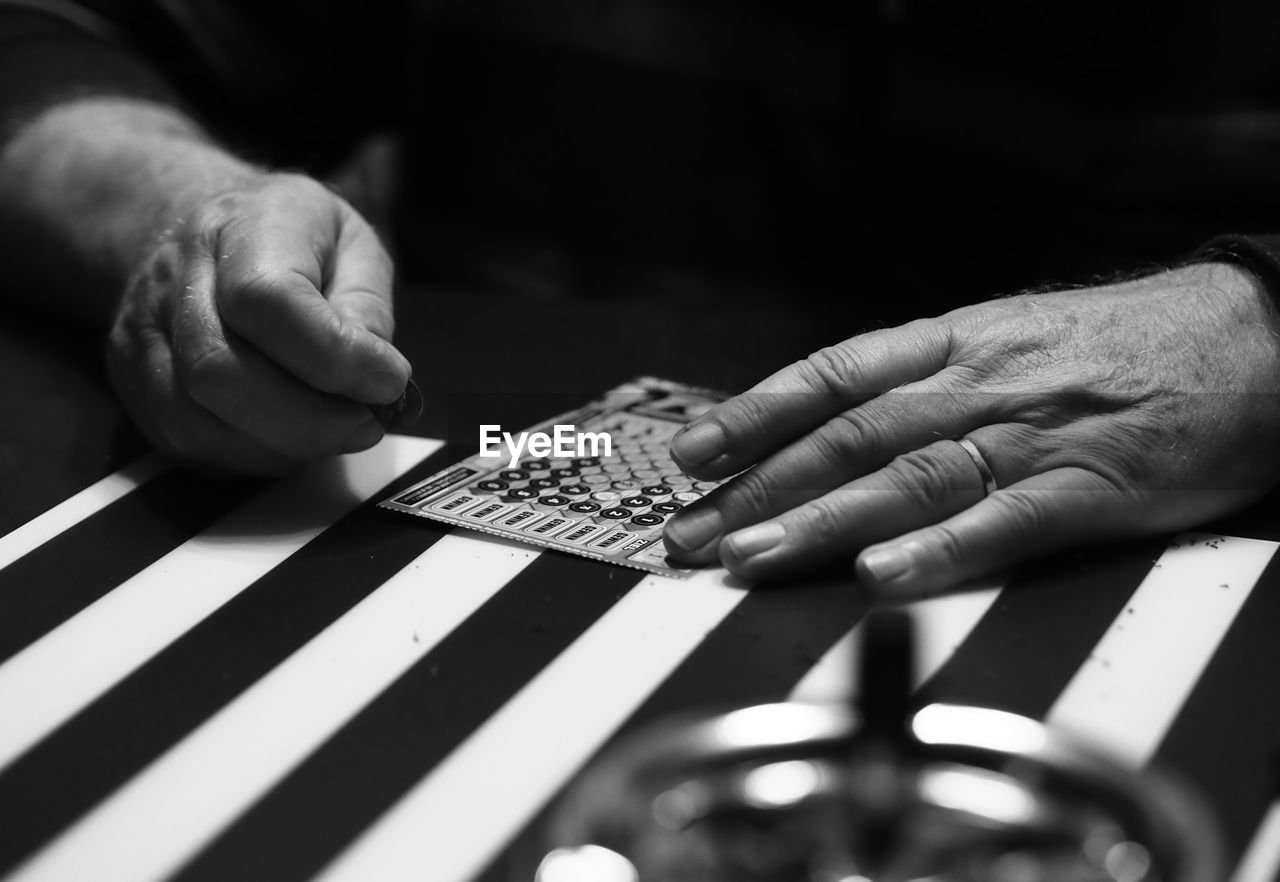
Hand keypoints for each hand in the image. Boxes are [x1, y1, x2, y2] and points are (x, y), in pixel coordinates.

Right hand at [106, 172, 409, 474]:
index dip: (335, 357)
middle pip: (219, 371)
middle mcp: (176, 275)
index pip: (267, 299)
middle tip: (367, 424)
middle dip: (309, 420)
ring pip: (195, 420)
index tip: (390, 381)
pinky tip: (289, 437)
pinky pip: (188, 445)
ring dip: (282, 445)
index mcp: (242, 224)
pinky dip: (251, 456)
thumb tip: (374, 383)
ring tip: (332, 430)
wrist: (206, 230)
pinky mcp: (134, 384)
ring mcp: (142, 333)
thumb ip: (367, 311)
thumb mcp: (354, 246)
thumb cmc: (295, 241)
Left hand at [663, 263, 1279, 593]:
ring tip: (752, 558)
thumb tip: (824, 419)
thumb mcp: (1003, 338)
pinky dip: (938, 550)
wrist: (1245, 338)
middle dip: (759, 488)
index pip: (830, 376)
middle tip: (692, 534)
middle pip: (848, 436)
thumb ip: (919, 380)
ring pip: (907, 478)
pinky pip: (1003, 522)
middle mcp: (977, 384)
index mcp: (951, 343)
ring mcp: (1032, 436)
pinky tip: (880, 577)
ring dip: (820, 521)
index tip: (689, 453)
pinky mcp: (1090, 488)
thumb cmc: (1112, 345)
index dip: (753, 414)